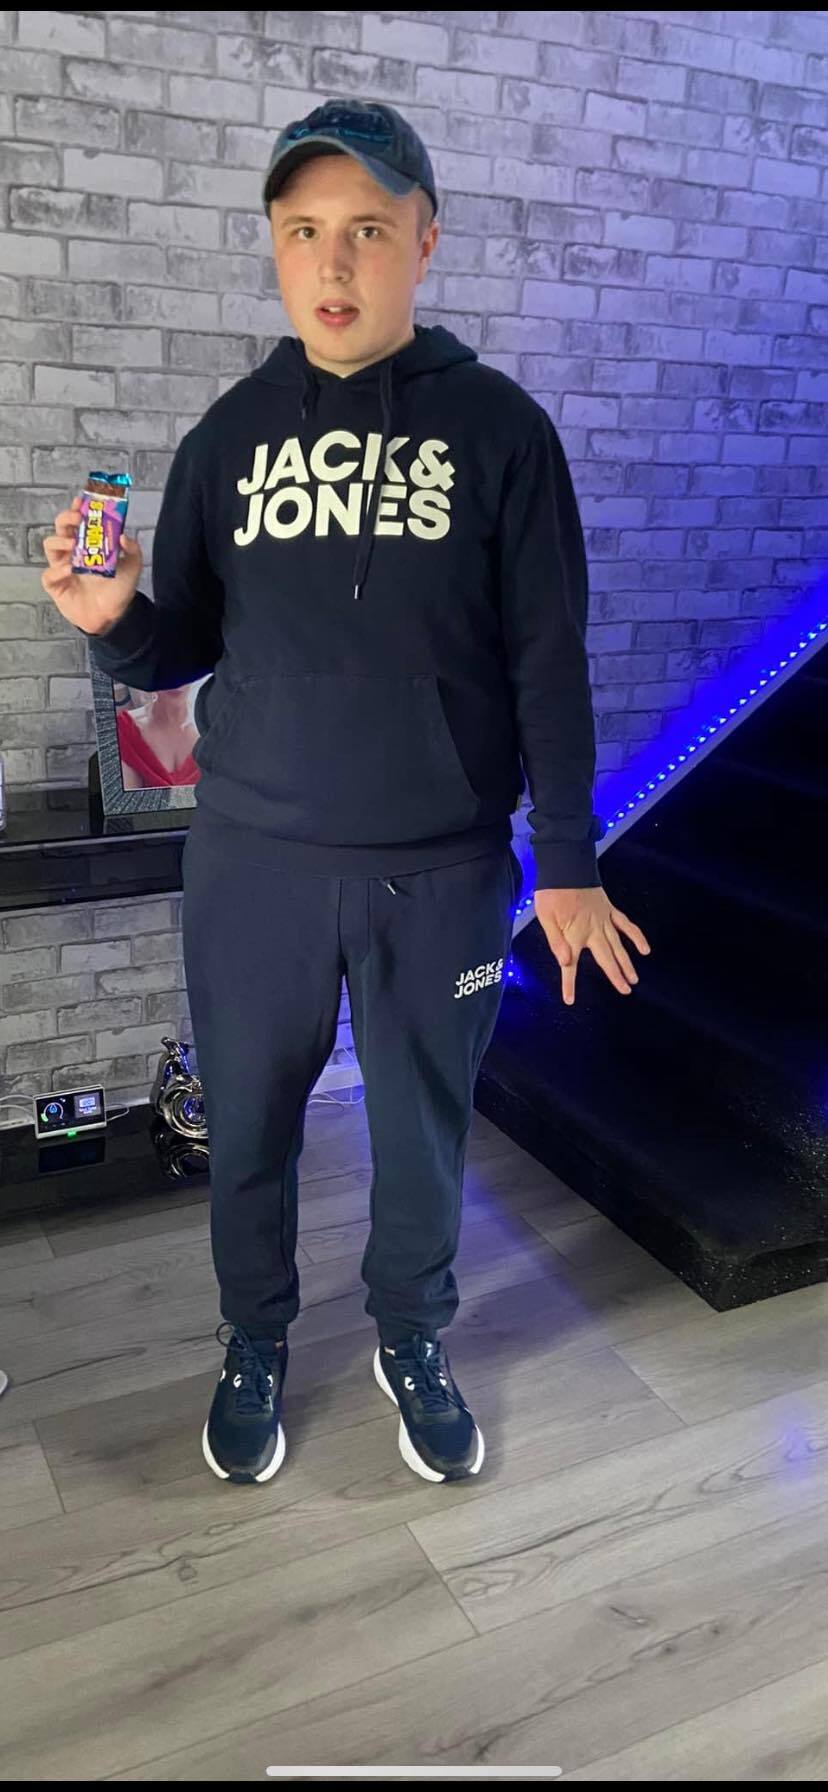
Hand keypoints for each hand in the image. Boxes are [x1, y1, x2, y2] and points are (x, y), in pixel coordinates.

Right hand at [41, 494, 142, 635]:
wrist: (114, 616)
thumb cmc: (119, 590)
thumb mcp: (132, 567)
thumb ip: (132, 550)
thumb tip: (124, 536)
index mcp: (88, 545)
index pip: (78, 522)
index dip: (77, 509)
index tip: (81, 501)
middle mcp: (72, 553)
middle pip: (60, 528)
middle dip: (66, 519)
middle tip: (77, 519)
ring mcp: (62, 568)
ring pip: (49, 546)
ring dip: (59, 541)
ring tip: (73, 544)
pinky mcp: (56, 586)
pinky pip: (49, 575)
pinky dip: (57, 571)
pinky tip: (70, 570)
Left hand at [534, 884, 650, 1005]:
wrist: (566, 867)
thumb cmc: (552, 892)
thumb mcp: (545, 917)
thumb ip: (555, 941)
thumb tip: (565, 962)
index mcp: (573, 935)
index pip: (570, 966)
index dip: (569, 984)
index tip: (569, 1000)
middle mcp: (592, 930)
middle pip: (606, 957)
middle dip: (615, 975)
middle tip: (625, 990)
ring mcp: (604, 920)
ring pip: (619, 945)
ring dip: (626, 962)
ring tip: (634, 978)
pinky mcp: (609, 910)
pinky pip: (626, 925)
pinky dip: (636, 936)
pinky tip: (644, 949)